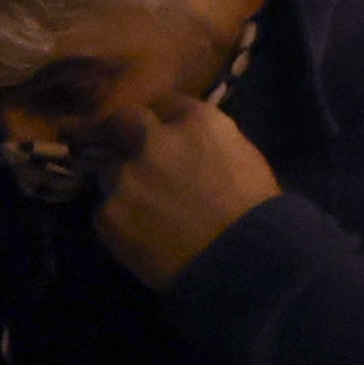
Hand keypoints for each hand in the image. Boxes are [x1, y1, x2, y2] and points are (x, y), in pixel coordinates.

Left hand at [92, 96, 278, 285]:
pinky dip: (120, 220)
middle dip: (123, 132)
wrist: (242, 261)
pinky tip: (142, 236)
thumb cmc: (257, 212)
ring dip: (123, 183)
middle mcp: (153, 141)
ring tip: (144, 208)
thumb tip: (187, 144)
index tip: (165, 131)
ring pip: (109, 171)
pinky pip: (106, 212)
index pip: (165, 103)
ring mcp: (125, 177)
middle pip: (121, 121)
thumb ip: (206, 141)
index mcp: (196, 122)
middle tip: (128, 149)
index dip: (164, 119)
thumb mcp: (241, 157)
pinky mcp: (107, 214)